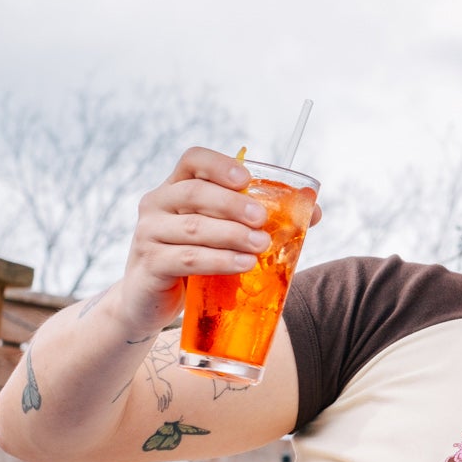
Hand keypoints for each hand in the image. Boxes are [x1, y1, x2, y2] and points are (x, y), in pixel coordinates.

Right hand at [117, 147, 320, 340]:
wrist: (147, 301)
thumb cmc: (192, 260)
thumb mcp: (220, 234)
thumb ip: (257, 220)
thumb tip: (314, 212)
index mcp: (175, 187)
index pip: (193, 160)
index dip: (220, 164)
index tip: (246, 179)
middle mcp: (157, 204)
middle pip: (194, 192)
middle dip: (233, 204)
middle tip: (263, 219)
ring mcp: (148, 234)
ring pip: (194, 228)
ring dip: (232, 235)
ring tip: (261, 245)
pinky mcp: (149, 265)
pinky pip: (187, 258)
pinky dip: (219, 260)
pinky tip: (243, 264)